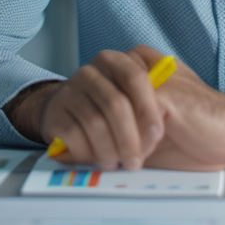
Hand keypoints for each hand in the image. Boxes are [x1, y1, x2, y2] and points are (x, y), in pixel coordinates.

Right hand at [4, 47, 165, 170]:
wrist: (72, 119)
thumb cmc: (117, 112)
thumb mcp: (141, 98)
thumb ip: (156, 97)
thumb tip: (168, 112)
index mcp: (116, 62)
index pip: (135, 78)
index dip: (148, 108)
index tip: (158, 134)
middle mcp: (90, 71)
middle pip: (116, 105)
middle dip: (130, 138)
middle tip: (137, 160)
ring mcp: (70, 91)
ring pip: (95, 123)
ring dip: (111, 150)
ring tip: (118, 163)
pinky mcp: (55, 113)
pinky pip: (74, 134)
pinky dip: (90, 152)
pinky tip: (99, 159)